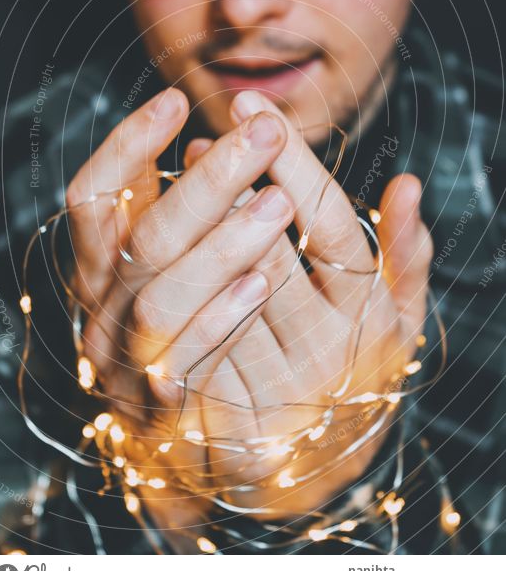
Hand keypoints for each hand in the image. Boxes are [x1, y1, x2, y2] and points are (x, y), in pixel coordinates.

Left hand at [66, 87, 432, 523]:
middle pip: (269, 253)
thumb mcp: (400, 312)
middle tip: (209, 139)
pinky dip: (174, 284)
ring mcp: (276, 386)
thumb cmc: (364, 362)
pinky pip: (190, 340)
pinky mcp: (227, 416)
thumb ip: (408, 252)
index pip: (329, 224)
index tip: (253, 107)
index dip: (291, 161)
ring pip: (221, 294)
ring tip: (186, 176)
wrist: (323, 463)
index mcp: (370, 314)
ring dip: (196, 229)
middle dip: (231, 187)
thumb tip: (409, 184)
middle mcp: (327, 350)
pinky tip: (160, 238)